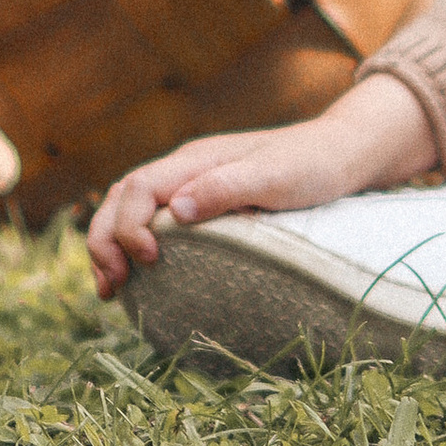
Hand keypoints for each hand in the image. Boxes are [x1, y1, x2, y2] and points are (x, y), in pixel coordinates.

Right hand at [87, 75, 437, 295]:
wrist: (340, 155)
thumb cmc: (311, 166)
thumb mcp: (275, 176)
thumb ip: (226, 188)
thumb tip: (175, 212)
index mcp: (195, 160)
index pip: (138, 188)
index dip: (129, 225)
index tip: (147, 260)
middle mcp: (185, 170)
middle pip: (122, 197)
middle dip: (105, 240)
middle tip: (110, 287)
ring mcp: (191, 185)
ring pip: (130, 208)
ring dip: (111, 245)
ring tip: (109, 290)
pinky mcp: (202, 203)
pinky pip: (153, 221)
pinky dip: (132, 246)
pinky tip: (137, 277)